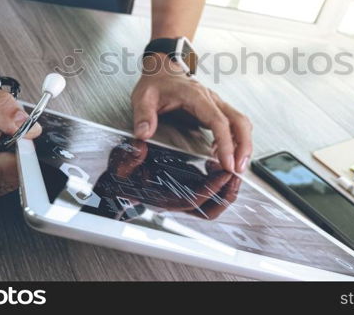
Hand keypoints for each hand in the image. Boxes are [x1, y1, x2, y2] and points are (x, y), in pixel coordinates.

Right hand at [95, 141, 241, 219]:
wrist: (116, 180)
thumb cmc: (120, 171)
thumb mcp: (122, 158)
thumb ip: (131, 150)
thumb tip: (140, 144)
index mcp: (162, 196)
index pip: (193, 199)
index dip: (212, 188)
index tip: (225, 172)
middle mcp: (174, 200)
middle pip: (208, 209)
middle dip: (226, 194)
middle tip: (237, 174)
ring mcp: (180, 197)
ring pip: (210, 204)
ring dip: (226, 190)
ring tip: (233, 169)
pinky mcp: (185, 189)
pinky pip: (207, 193)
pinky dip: (219, 183)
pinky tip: (219, 165)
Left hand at [130, 53, 252, 172]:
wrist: (163, 68)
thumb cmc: (156, 82)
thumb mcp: (143, 97)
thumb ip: (143, 115)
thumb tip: (144, 134)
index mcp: (196, 97)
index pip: (219, 121)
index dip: (226, 143)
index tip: (227, 162)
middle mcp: (211, 100)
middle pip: (239, 122)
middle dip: (244, 146)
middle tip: (238, 168)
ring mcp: (216, 104)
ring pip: (240, 122)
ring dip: (243, 144)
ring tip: (236, 165)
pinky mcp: (216, 110)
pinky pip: (234, 124)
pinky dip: (235, 139)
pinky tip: (224, 153)